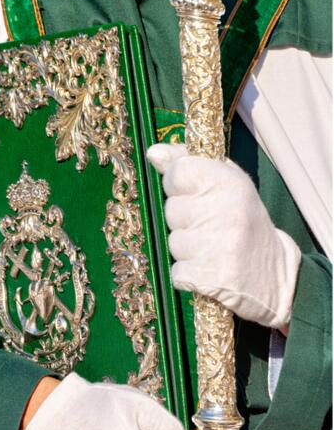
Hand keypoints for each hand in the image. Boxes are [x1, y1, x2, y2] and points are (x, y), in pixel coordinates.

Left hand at [147, 143, 300, 330]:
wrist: (274, 275)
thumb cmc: (245, 222)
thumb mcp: (229, 183)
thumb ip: (190, 163)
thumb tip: (154, 153)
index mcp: (231, 183)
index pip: (178, 172)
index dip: (178, 184)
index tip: (194, 192)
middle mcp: (225, 211)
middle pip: (171, 210)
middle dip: (184, 220)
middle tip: (211, 225)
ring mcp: (216, 246)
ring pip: (173, 242)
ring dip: (186, 248)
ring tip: (212, 248)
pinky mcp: (207, 277)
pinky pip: (176, 272)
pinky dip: (188, 273)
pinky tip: (210, 268)